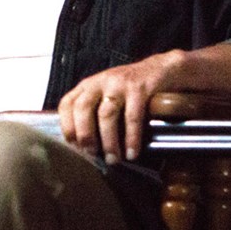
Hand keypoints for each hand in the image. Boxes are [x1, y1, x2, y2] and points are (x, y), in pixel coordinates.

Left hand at [57, 50, 183, 163]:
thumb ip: (94, 114)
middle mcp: (100, 82)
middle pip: (83, 108)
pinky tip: (132, 152)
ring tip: (113, 159)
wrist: (163, 70)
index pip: (67, 103)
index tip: (74, 146)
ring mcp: (120, 83)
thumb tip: (85, 147)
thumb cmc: (132, 90)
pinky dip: (131, 138)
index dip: (67, 126)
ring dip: (108, 141)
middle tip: (92, 154)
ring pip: (107, 114)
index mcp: (89, 86)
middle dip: (85, 135)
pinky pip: (132, 116)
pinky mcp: (140, 87)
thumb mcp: (107, 96)